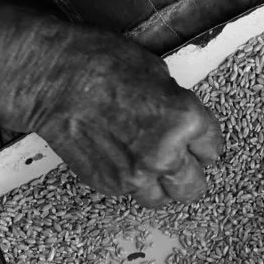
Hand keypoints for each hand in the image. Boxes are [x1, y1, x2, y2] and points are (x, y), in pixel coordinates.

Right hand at [0, 5, 223, 207]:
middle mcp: (166, 154)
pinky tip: (118, 157)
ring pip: (164, 198)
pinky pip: (132, 193)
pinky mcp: (109, 185)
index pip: (213, 148)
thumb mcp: (156, 72)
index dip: (203, 142)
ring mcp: (136, 175)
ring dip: (160, 184)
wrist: (51, 80)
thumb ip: (177, 106)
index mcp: (185, 121)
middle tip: (178, 159)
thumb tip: (182, 123)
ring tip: (147, 163)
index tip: (196, 141)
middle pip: (194, 186)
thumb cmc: (101, 64)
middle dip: (189, 172)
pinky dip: (130, 180)